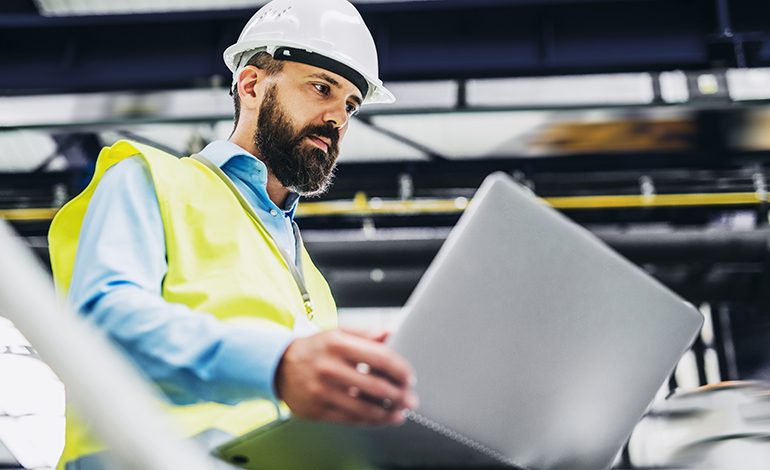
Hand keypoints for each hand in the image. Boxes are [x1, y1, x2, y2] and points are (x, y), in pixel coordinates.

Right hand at [274, 328, 417, 425]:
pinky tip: (382, 418)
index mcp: (338, 343)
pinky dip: (371, 421)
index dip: (400, 370)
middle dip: (399, 395)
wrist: (278, 366)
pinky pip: (351, 419)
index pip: (380, 357)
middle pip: (376, 386)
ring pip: (365, 408)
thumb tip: (390, 333)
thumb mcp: (337, 333)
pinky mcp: (317, 410)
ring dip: (389, 413)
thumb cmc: (314, 349)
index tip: (409, 377)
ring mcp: (322, 391)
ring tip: (400, 412)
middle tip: (411, 399)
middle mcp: (329, 367)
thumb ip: (365, 333)